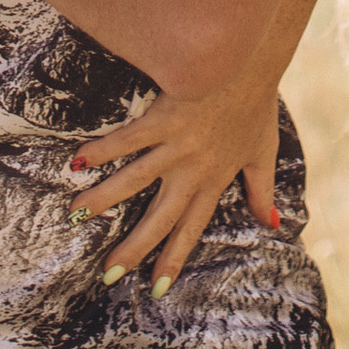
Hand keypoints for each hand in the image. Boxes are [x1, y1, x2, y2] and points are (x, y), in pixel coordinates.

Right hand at [69, 39, 291, 292]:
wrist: (249, 61)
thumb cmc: (256, 103)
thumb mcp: (263, 153)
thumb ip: (262, 191)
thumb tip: (272, 225)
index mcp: (214, 181)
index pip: (191, 229)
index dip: (174, 259)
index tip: (156, 288)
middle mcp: (193, 170)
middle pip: (160, 218)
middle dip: (134, 248)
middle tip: (108, 272)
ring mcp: (177, 145)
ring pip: (135, 181)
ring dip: (104, 200)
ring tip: (76, 216)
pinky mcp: (164, 118)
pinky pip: (128, 139)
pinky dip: (103, 150)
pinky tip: (78, 160)